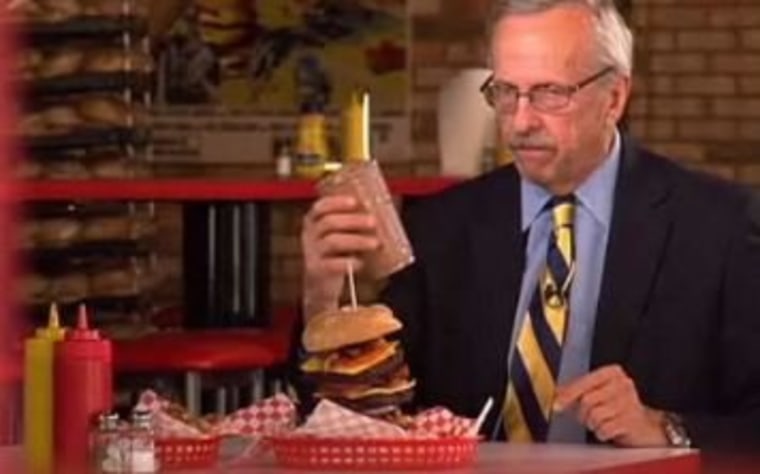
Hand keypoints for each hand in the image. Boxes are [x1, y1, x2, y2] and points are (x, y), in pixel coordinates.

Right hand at [301, 195, 378, 316]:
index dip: (337, 202)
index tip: (355, 202)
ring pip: (333, 242)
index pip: (321, 207)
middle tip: (373, 222)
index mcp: (313, 222)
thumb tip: (381, 213)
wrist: (320, 286)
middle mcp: (309, 235)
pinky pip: (332, 264)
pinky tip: (361, 263)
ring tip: (375, 243)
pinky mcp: (317, 270)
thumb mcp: (338, 236)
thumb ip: (351, 225)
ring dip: (356, 241)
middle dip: (353, 221)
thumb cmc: (335, 255)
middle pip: (329, 222)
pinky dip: (349, 262)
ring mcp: (312, 253)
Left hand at [553, 365, 667, 446]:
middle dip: (581, 414)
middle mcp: (623, 384)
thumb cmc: (618, 408)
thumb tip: (557, 392)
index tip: (556, 404)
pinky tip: (609, 430)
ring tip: (600, 423)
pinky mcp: (631, 421)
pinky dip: (602, 433)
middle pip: (587, 400)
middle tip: (586, 418)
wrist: (645, 427)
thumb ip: (578, 390)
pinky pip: (604, 429)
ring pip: (594, 415)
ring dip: (592, 424)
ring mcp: (629, 402)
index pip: (585, 381)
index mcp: (612, 372)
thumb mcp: (598, 392)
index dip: (568, 394)